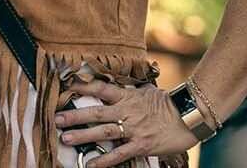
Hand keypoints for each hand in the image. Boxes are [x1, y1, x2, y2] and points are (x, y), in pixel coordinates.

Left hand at [53, 81, 195, 166]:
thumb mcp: (147, 93)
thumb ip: (129, 93)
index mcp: (128, 96)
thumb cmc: (168, 104)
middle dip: (75, 115)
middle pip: (96, 112)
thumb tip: (116, 89)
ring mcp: (134, 129)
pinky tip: (91, 164)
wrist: (189, 116)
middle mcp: (128, 111)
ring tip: (66, 138)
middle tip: (57, 118)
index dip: (83, 86)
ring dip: (83, 135)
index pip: (101, 89)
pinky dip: (104, 160)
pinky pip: (119, 154)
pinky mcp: (141, 145)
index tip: (66, 86)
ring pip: (103, 132)